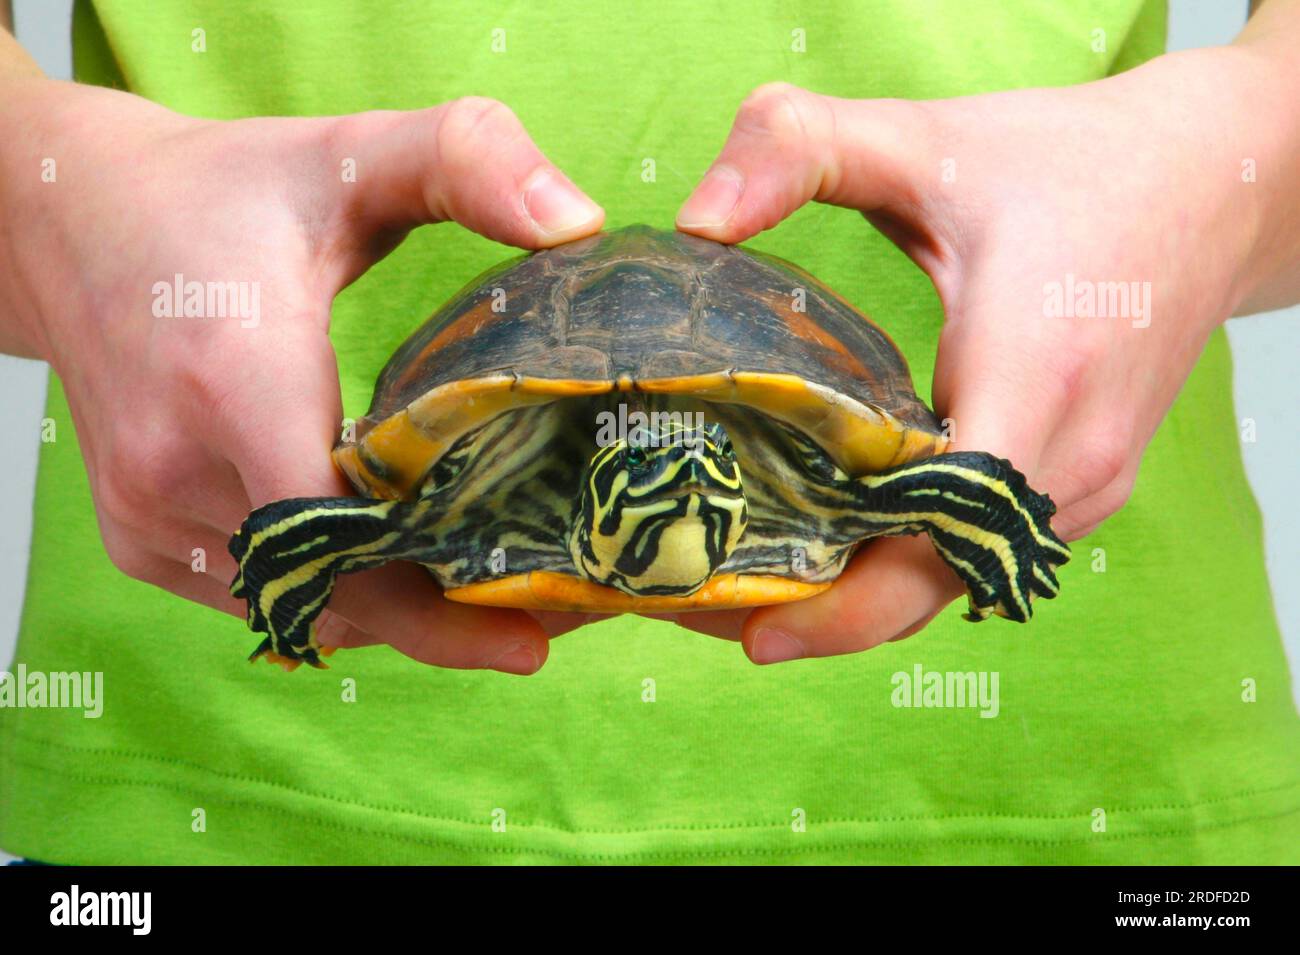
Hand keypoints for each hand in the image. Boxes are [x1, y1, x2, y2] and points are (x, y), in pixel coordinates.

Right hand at [0, 80, 604, 672]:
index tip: (527, 638)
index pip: (336, 532)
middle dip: (436, 618)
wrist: (65, 220)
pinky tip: (389, 565)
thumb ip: (466, 158)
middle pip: (329, 588)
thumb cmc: (217, 191)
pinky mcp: (136, 534)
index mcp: (234, 374)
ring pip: (295, 604)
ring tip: (477, 593)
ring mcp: (146, 510)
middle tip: (533, 623)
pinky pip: (254, 594)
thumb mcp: (349, 152)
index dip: (433, 603)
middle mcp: (175, 462)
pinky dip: (327, 594)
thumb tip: (578, 221)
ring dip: (386, 610)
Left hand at [671, 47, 1285, 662]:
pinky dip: (918, 561)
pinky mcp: (1091, 480)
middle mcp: (1075, 453)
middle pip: (944, 577)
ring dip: (872, 595)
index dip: (848, 599)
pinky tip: (844, 539)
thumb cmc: (1071, 164)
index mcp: (1033, 377)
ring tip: (764, 582)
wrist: (1215, 182)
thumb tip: (696, 221)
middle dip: (833, 613)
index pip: (941, 532)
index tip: (753, 626)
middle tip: (720, 609)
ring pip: (969, 575)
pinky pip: (993, 550)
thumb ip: (798, 146)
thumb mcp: (923, 136)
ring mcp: (1093, 478)